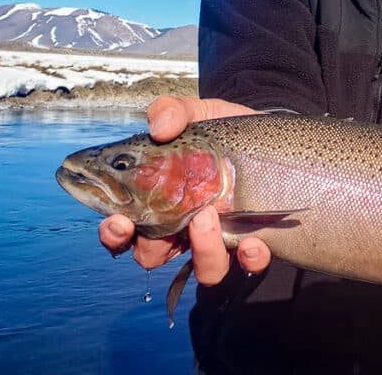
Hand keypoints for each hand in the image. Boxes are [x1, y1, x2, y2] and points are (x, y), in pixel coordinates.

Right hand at [97, 96, 271, 283]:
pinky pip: (249, 264)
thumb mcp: (196, 114)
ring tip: (209, 217)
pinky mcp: (253, 240)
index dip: (114, 234)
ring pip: (202, 268)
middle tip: (168, 226)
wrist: (268, 136)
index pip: (123, 230)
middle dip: (153, 249)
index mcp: (158, 202)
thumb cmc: (222, 130)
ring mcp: (220, 238)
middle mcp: (184, 228)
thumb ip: (172, 111)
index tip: (118, 223)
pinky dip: (249, 258)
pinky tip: (251, 242)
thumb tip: (160, 127)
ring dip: (202, 250)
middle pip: (153, 256)